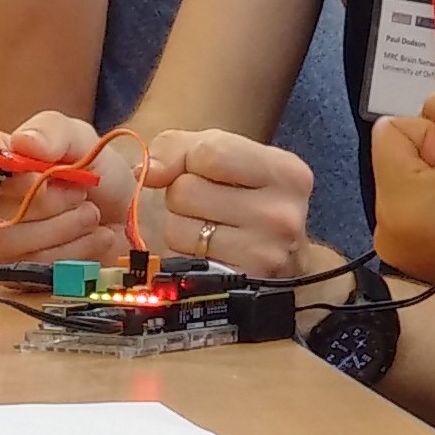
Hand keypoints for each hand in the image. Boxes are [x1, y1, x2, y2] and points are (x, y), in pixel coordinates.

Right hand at [0, 111, 136, 266]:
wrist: (129, 214)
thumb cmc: (98, 173)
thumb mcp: (81, 139)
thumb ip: (53, 131)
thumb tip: (22, 141)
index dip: (12, 187)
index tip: (47, 181)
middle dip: (50, 210)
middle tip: (82, 196)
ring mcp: (0, 245)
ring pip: (15, 251)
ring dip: (66, 231)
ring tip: (91, 216)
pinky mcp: (19, 274)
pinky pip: (34, 272)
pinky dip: (73, 254)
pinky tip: (93, 238)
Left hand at [140, 129, 315, 279]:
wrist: (280, 257)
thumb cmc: (244, 196)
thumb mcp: (222, 155)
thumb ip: (178, 148)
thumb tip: (147, 172)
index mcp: (286, 172)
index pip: (210, 152)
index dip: (189, 159)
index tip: (195, 169)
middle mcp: (281, 215)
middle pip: (186, 191)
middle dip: (183, 195)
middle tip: (208, 205)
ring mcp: (262, 257)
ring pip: (177, 230)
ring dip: (181, 229)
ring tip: (210, 229)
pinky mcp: (236, 286)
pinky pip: (179, 264)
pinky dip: (183, 257)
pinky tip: (208, 253)